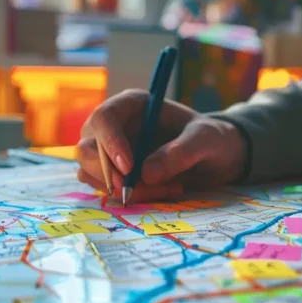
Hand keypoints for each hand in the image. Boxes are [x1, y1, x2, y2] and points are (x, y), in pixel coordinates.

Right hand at [76, 89, 246, 201]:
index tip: (129, 169)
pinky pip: (105, 188)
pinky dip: (129, 196)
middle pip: (86, 148)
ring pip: (91, 172)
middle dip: (107, 174)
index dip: (109, 143)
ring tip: (167, 188)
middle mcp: (114, 126)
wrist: (215, 157)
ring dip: (122, 189)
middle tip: (133, 191)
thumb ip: (181, 152)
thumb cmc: (210, 138)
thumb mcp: (205, 139)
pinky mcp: (114, 173)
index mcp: (132, 105)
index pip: (104, 118)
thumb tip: (146, 174)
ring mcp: (109, 151)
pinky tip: (160, 192)